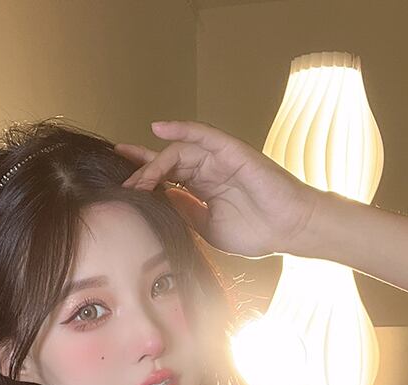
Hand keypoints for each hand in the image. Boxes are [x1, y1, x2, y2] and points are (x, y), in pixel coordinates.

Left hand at [114, 119, 323, 257]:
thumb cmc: (256, 232)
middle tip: (120, 182)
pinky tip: (158, 129)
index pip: (167, 177)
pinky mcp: (231, 150)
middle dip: (141, 170)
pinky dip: (180, 129)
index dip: (143, 177)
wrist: (288, 230)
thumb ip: (184, 212)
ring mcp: (219, 158)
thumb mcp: (207, 228)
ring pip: (178, 151)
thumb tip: (160, 200)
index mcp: (202, 188)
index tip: (119, 182)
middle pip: (166, 161)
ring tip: (138, 178)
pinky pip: (202, 134)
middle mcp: (208, 169)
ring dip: (154, 163)